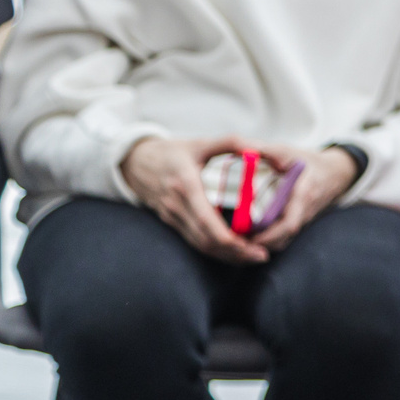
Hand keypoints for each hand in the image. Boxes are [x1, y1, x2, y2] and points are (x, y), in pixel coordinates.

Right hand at [120, 135, 268, 263]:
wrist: (136, 162)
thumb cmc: (174, 152)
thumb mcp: (202, 142)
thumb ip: (232, 143)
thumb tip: (262, 151)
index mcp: (186, 185)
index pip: (205, 219)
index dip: (227, 237)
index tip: (251, 244)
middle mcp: (177, 205)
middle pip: (205, 239)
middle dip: (234, 252)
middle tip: (263, 255)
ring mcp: (172, 216)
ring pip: (200, 245)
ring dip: (227, 255)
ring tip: (254, 257)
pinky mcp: (172, 222)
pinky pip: (194, 242)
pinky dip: (215, 250)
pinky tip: (236, 252)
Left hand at [247, 144, 359, 251]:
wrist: (335, 171)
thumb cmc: (310, 161)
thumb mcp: (288, 151)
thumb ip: (265, 150)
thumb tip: (241, 150)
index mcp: (303, 194)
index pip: (289, 223)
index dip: (270, 235)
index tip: (249, 238)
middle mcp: (305, 211)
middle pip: (284, 238)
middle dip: (261, 244)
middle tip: (236, 244)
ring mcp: (303, 219)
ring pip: (285, 240)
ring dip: (264, 244)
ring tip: (240, 242)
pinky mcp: (300, 222)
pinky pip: (286, 237)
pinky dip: (270, 240)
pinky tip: (252, 236)